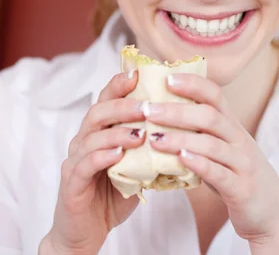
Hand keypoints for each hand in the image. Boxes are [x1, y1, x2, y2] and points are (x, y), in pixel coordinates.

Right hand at [41, 71, 145, 254]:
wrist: (86, 231)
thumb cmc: (113, 194)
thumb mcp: (135, 165)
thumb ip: (148, 145)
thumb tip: (180, 126)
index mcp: (99, 131)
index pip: (107, 99)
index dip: (119, 84)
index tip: (138, 73)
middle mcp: (84, 140)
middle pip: (99, 112)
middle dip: (123, 106)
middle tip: (146, 106)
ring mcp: (75, 160)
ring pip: (92, 137)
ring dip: (117, 132)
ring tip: (141, 133)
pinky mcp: (71, 183)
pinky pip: (84, 165)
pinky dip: (102, 158)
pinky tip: (118, 155)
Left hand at [145, 73, 278, 247]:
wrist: (274, 215)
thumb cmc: (237, 178)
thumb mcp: (222, 150)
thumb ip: (200, 135)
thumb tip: (159, 120)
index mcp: (232, 127)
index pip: (215, 95)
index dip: (192, 83)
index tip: (167, 78)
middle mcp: (239, 140)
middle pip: (209, 115)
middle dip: (176, 110)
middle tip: (147, 110)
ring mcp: (242, 164)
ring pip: (211, 143)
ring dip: (180, 138)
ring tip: (153, 138)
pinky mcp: (241, 189)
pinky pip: (219, 173)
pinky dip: (198, 164)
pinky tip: (180, 159)